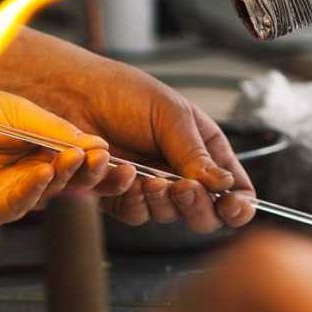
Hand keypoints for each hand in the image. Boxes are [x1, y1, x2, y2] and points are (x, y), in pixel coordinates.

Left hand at [0, 87, 109, 226]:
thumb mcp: (23, 114)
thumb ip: (58, 131)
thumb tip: (98, 145)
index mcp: (42, 152)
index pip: (81, 162)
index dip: (101, 162)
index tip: (118, 155)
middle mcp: (33, 176)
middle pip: (74, 182)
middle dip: (96, 174)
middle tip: (113, 164)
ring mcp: (15, 195)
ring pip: (53, 192)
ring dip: (68, 175)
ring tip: (78, 157)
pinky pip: (21, 204)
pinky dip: (35, 188)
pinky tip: (45, 171)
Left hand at [20, 57, 255, 232]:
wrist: (73, 95)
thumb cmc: (123, 93)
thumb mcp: (170, 115)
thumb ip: (196, 154)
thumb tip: (225, 185)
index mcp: (204, 150)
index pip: (235, 190)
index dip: (238, 206)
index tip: (232, 207)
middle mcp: (181, 173)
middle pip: (205, 215)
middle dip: (196, 206)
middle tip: (181, 187)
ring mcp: (151, 188)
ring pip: (169, 217)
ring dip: (161, 202)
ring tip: (148, 177)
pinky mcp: (120, 196)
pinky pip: (135, 214)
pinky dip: (132, 199)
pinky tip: (124, 174)